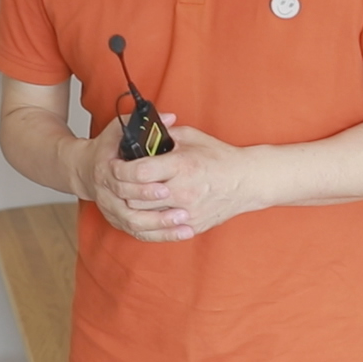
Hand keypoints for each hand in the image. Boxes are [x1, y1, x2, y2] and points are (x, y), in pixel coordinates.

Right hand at [70, 115, 193, 241]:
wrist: (83, 169)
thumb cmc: (105, 148)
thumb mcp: (118, 130)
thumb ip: (142, 123)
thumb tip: (170, 118)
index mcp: (106, 169)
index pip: (123, 181)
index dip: (143, 187)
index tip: (165, 188)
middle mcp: (106, 193)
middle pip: (130, 207)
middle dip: (156, 211)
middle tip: (182, 211)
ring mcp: (110, 209)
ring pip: (134, 224)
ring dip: (160, 227)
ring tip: (184, 224)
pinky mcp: (117, 221)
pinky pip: (137, 233)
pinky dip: (158, 235)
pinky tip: (179, 233)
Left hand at [119, 124, 265, 235]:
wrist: (247, 181)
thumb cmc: (220, 158)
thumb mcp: (192, 137)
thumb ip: (166, 135)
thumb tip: (144, 133)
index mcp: (182, 166)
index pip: (140, 172)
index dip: (121, 168)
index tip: (115, 164)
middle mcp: (183, 191)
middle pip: (136, 196)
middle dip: (122, 187)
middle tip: (117, 181)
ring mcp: (187, 211)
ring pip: (145, 215)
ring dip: (133, 204)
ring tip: (130, 195)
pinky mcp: (191, 225)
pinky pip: (161, 228)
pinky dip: (150, 219)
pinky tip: (146, 210)